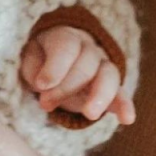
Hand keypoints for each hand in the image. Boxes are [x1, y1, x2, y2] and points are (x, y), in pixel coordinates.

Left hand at [19, 25, 135, 124]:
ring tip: (90, 114)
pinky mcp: (111, 88)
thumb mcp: (28, 58)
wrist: (55, 63)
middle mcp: (89, 49)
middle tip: (45, 104)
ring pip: (109, 75)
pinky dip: (125, 106)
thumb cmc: (39, 60)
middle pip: (87, 63)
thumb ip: (33, 67)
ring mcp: (103, 67)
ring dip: (100, 95)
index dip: (55, 66)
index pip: (67, 46)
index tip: (41, 85)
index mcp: (66, 37)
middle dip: (66, 87)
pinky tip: (127, 119)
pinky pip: (121, 94)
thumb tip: (43, 84)